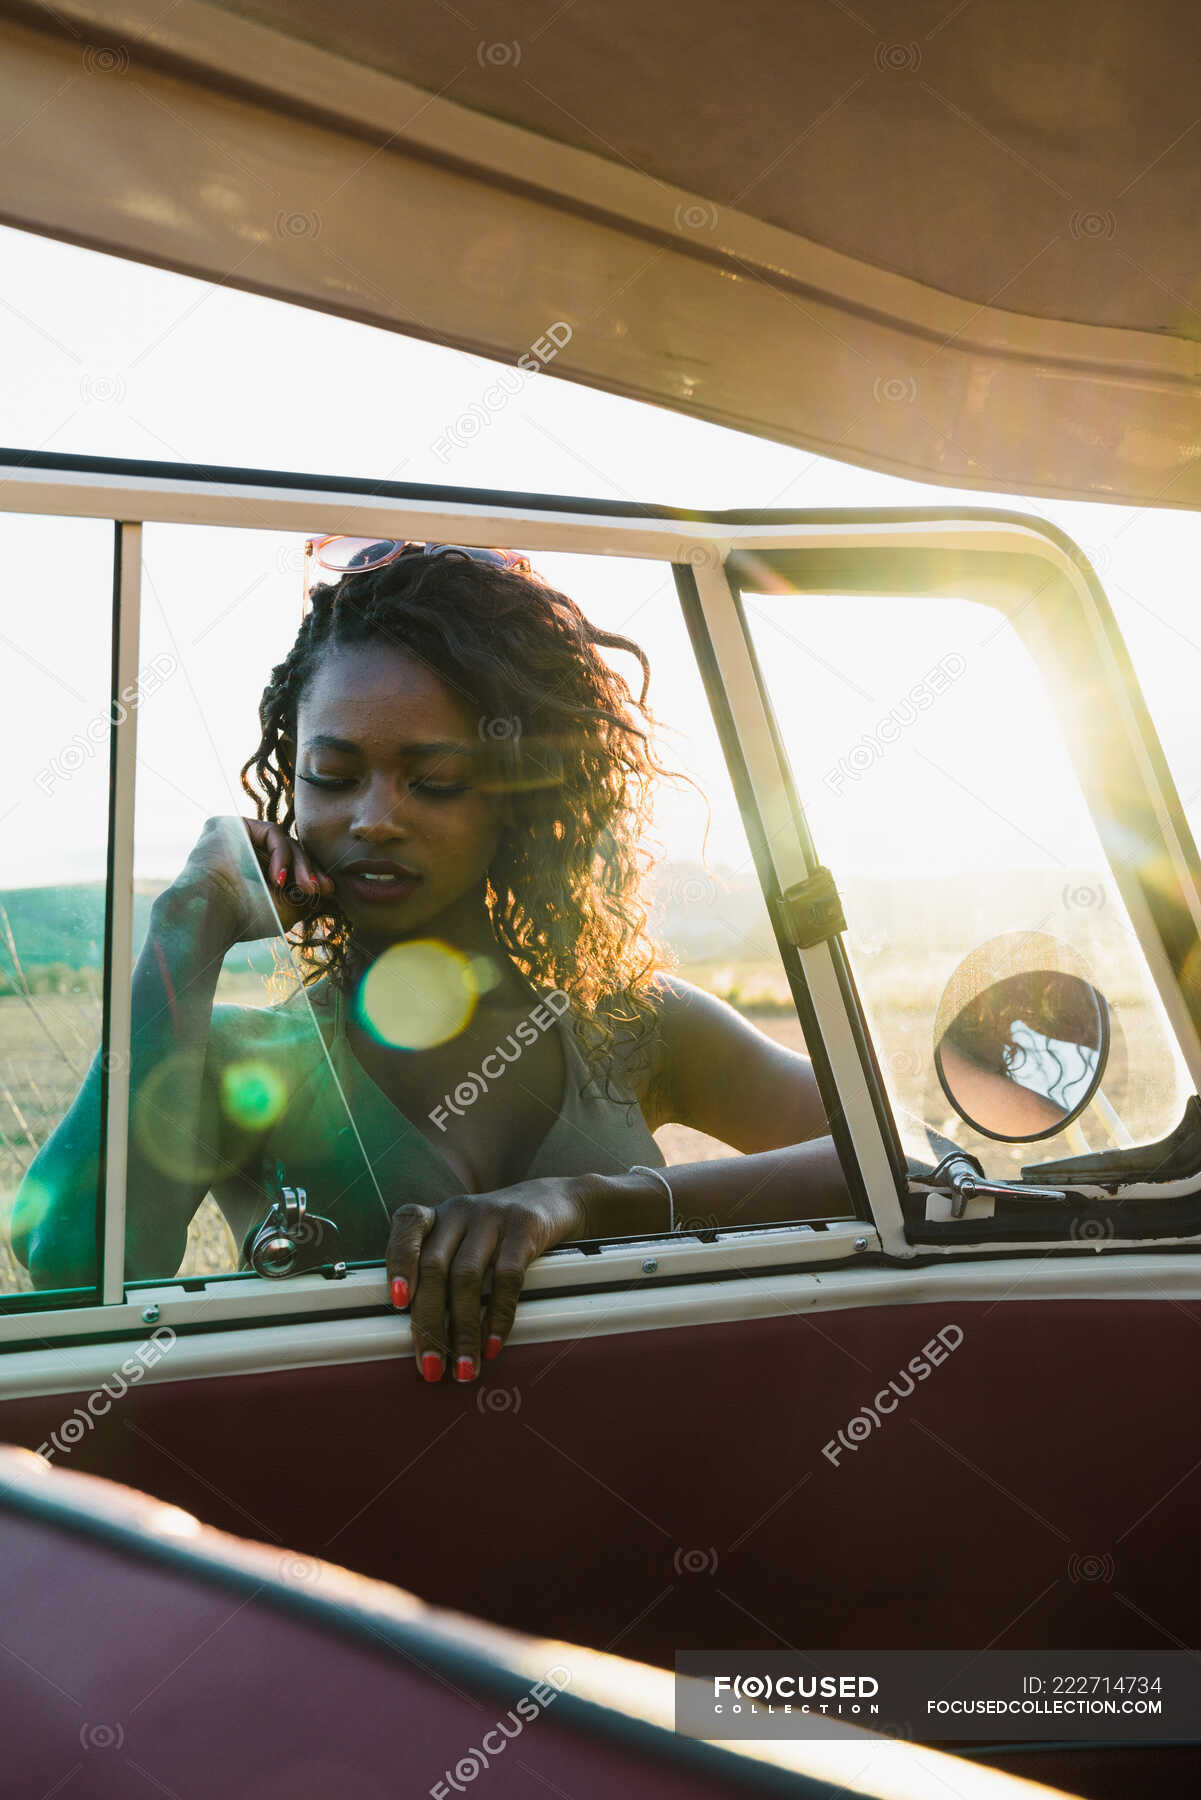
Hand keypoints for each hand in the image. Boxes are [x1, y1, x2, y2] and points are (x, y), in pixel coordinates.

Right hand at [165, 815, 336, 944]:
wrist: (211, 913)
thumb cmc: (246, 917)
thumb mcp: (286, 908)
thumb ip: (306, 895)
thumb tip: (331, 886)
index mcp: (254, 873)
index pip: (291, 865)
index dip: (311, 875)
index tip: (327, 890)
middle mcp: (245, 853)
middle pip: (291, 851)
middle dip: (310, 871)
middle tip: (321, 889)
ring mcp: (237, 838)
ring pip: (285, 842)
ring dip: (300, 865)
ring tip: (306, 888)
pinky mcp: (230, 825)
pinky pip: (272, 832)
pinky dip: (282, 855)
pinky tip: (278, 879)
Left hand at [387, 1178, 588, 1382]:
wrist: (552, 1201)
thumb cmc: (495, 1234)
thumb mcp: (461, 1240)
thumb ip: (438, 1271)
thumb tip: (422, 1337)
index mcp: (436, 1216)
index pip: (408, 1227)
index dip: (399, 1262)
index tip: (399, 1302)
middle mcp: (458, 1211)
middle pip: (435, 1267)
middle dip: (429, 1322)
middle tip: (431, 1366)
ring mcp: (492, 1216)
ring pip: (467, 1277)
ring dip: (462, 1330)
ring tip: (464, 1367)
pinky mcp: (524, 1227)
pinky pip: (508, 1277)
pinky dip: (498, 1316)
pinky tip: (493, 1344)